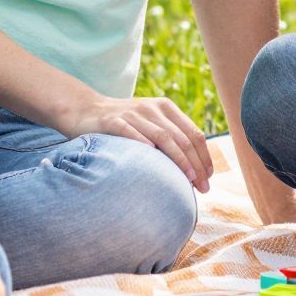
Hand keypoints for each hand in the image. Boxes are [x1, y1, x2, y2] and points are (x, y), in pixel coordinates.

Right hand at [65, 93, 213, 191]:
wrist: (86, 110)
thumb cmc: (124, 124)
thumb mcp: (150, 124)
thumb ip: (170, 139)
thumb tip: (194, 171)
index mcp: (166, 107)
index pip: (193, 133)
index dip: (204, 156)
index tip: (208, 178)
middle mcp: (152, 108)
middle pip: (182, 138)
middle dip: (196, 164)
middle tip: (203, 187)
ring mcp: (133, 114)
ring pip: (163, 137)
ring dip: (179, 160)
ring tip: (188, 180)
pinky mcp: (113, 121)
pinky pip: (132, 134)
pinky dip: (146, 147)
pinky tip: (155, 163)